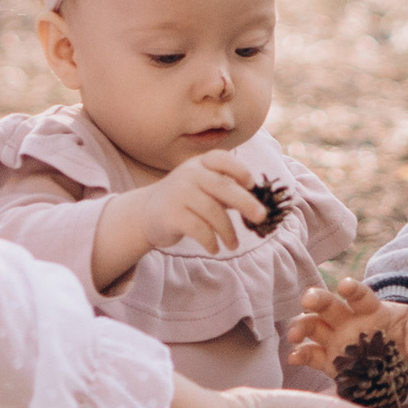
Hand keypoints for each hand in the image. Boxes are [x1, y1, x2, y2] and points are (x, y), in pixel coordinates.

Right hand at [140, 153, 270, 259]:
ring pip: (213, 212)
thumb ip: (225, 190)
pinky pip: (199, 229)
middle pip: (222, 186)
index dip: (239, 169)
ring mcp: (179, 193)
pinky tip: (215, 248)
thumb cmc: (185, 200)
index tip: (252, 183)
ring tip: (233, 245)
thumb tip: (257, 203)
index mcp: (199, 164)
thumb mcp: (203, 187)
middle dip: (245, 202)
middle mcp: (189, 174)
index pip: (221, 159)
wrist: (146, 213)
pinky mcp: (171, 215)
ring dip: (228, 232)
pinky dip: (211, 241)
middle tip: (261, 217)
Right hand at [282, 276, 407, 380]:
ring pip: (315, 327)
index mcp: (371, 309)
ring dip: (302, 326)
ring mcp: (338, 340)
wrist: (402, 352)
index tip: (344, 286)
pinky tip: (294, 357)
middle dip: (317, 300)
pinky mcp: (331, 360)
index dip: (352, 289)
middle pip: (329, 306)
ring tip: (294, 335)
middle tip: (307, 301)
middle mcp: (349, 321)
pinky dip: (302, 355)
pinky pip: (313, 355)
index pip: (360, 295)